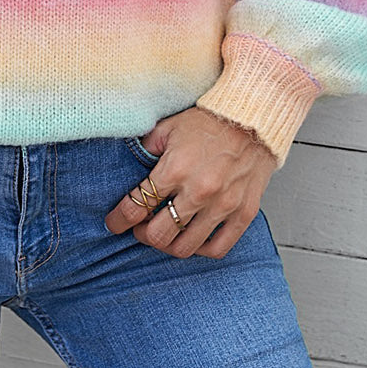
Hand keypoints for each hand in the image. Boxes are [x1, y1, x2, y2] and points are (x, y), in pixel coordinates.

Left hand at [105, 106, 277, 259]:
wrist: (252, 117)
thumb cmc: (209, 121)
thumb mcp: (168, 127)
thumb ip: (146, 148)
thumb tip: (130, 165)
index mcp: (175, 169)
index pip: (137, 206)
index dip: (119, 219)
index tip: (114, 223)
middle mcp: (198, 191)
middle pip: (159, 235)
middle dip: (143, 234)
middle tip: (141, 227)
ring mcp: (223, 205)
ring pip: (185, 247)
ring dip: (168, 244)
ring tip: (166, 233)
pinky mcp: (244, 213)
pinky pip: (218, 248)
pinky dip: (200, 250)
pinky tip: (193, 239)